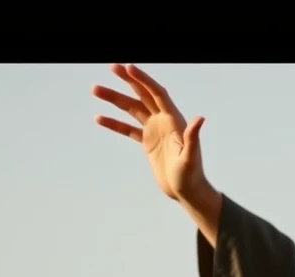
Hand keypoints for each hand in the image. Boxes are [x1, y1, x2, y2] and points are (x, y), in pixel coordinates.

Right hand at [92, 63, 208, 201]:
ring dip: (115, 99)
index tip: (128, 68)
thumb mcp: (190, 158)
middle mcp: (164, 121)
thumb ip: (192, 138)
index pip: (157, 94)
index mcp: (174, 120)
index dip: (143, 80)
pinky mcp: (148, 142)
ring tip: (95, 89)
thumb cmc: (191, 176)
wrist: (186, 192)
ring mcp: (155, 130)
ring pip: (132, 109)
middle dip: (128, 80)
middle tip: (112, 67)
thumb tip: (199, 119)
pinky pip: (128, 129)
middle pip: (143, 95)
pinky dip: (114, 123)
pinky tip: (99, 117)